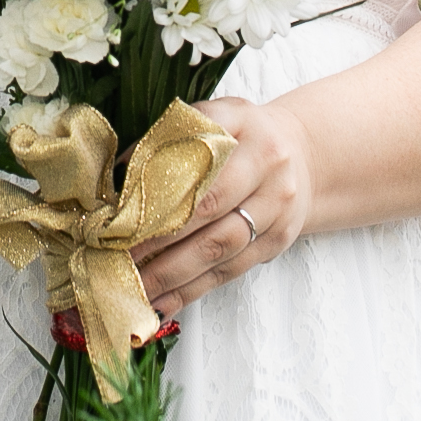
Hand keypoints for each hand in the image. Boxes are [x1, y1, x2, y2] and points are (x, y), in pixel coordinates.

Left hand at [133, 95, 311, 321]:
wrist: (302, 154)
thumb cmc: (242, 135)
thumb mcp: (211, 116)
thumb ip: (167, 138)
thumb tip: (117, 176)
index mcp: (245, 130)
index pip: (197, 170)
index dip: (158, 201)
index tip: (119, 222)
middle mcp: (267, 172)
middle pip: (209, 216)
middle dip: (158, 244)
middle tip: (118, 261)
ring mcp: (276, 211)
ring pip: (219, 251)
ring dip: (172, 276)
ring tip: (134, 290)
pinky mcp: (275, 243)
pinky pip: (229, 272)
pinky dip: (192, 290)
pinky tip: (162, 303)